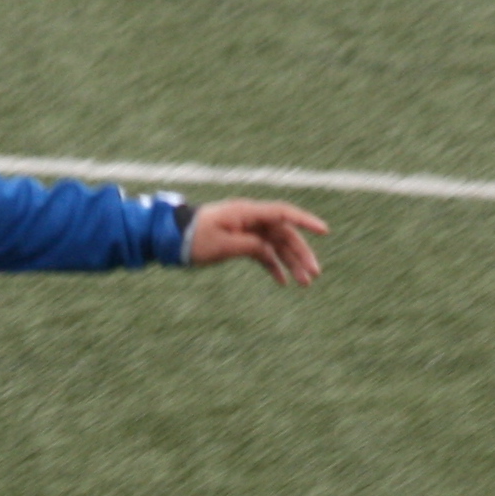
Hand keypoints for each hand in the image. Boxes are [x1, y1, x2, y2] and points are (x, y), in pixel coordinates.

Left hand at [186, 199, 326, 286]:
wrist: (170, 238)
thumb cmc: (193, 238)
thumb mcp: (222, 245)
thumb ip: (250, 246)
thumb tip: (270, 252)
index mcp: (246, 213)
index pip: (283, 213)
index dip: (305, 221)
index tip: (325, 231)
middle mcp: (250, 219)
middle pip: (284, 234)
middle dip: (301, 253)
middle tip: (314, 274)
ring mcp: (247, 230)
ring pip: (276, 245)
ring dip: (291, 262)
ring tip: (304, 282)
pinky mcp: (241, 241)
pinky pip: (263, 252)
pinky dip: (273, 265)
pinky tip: (282, 282)